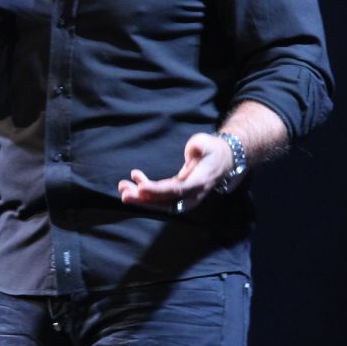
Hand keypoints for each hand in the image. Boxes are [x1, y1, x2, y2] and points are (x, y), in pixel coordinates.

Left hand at [118, 132, 235, 212]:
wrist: (223, 160)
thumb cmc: (212, 149)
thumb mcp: (207, 143)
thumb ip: (201, 146)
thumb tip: (196, 148)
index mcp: (199, 181)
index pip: (176, 190)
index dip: (157, 190)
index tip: (141, 187)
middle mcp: (192, 194)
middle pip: (165, 201)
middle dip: (143, 199)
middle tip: (124, 192)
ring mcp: (185, 197)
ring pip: (161, 202)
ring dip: (140, 197)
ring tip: (123, 187)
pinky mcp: (178, 195)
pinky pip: (161, 198)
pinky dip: (146, 193)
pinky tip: (133, 183)